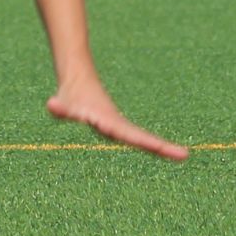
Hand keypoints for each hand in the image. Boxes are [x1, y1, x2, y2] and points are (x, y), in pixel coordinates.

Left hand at [48, 75, 187, 160]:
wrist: (78, 80)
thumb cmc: (69, 96)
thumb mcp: (63, 103)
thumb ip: (60, 108)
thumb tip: (52, 107)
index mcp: (106, 121)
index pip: (127, 135)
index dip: (141, 142)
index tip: (155, 146)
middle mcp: (116, 124)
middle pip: (141, 138)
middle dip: (161, 147)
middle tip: (183, 155)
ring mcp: (119, 126)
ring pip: (142, 139)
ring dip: (161, 147)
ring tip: (183, 155)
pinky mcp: (117, 128)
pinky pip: (137, 138)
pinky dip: (154, 146)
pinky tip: (169, 153)